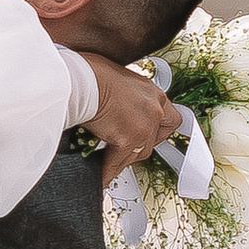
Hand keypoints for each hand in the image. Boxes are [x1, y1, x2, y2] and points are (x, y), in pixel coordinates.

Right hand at [83, 54, 186, 181]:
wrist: (79, 80)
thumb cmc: (90, 74)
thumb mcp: (116, 78)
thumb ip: (123, 93)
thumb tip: (112, 101)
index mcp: (151, 92)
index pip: (169, 119)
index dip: (158, 131)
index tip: (150, 136)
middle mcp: (153, 109)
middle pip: (153, 141)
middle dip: (138, 147)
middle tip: (123, 149)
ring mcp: (143, 127)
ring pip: (137, 154)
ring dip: (122, 159)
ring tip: (107, 162)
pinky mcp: (126, 140)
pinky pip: (115, 163)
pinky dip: (106, 171)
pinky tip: (99, 175)